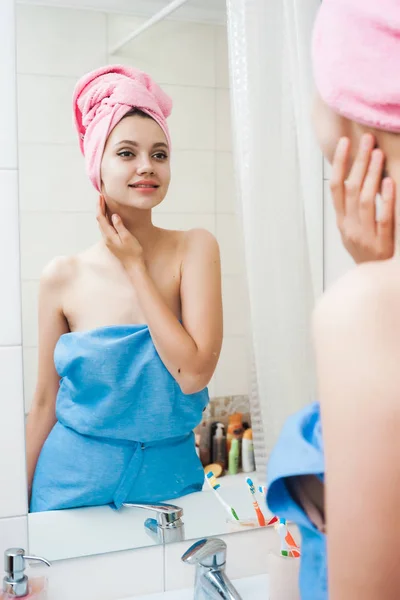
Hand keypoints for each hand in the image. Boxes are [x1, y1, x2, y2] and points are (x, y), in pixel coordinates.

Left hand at [96, 195, 143, 268]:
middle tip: (101, 198)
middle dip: (99, 208)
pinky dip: (106, 220)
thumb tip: (113, 215)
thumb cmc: (133, 252)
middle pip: (99, 220)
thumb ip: (119, 226)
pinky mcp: (112, 243)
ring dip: (102, 214)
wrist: (134, 266)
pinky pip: (106, 229)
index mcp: (109, 236)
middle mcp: (106, 238)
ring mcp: (109, 241)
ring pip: (102, 225)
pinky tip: (109, 218)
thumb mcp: (127, 237)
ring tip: (103, 205)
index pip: (101, 218)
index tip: (100, 197)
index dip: (99, 207)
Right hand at [331, 134, 394, 263]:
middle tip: (367, 140)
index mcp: (342, 221)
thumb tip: (354, 178)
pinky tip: (388, 182)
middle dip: (358, 162)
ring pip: (365, 201)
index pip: (336, 188)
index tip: (345, 142)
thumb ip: (351, 208)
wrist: (373, 281)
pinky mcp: (381, 244)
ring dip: (371, 175)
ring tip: (378, 154)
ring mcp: (364, 235)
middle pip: (351, 189)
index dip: (340, 164)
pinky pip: (382, 219)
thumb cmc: (365, 253)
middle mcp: (350, 227)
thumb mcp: (352, 230)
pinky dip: (385, 200)